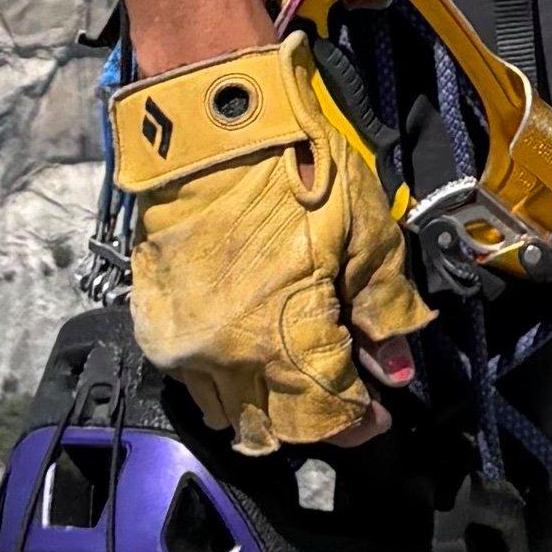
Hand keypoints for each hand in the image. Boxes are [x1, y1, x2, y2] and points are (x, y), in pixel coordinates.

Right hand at [111, 39, 431, 450]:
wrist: (216, 125)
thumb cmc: (298, 166)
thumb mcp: (367, 230)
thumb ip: (385, 307)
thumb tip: (398, 366)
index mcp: (281, 337)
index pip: (326, 413)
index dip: (357, 422)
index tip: (378, 413)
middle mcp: (223, 356)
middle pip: (275, 425)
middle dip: (316, 420)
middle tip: (345, 396)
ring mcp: (181, 343)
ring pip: (228, 412)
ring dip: (268, 408)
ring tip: (299, 377)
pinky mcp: (152, 323)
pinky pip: (193, 379)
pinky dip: (228, 381)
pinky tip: (254, 357)